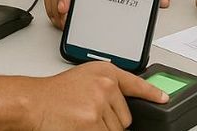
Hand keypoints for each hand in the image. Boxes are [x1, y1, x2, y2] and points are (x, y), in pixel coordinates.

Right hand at [28, 62, 168, 130]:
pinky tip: (79, 126)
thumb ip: (106, 86)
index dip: (152, 93)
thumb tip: (121, 102)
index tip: (163, 98)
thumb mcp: (84, 79)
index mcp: (105, 72)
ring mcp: (100, 104)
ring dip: (101, 130)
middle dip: (109, 121)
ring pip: (115, 130)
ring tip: (80, 120)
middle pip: (125, 117)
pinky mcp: (93, 122)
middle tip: (86, 114)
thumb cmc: (53, 94)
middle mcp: (106, 85)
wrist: (33, 102)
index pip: (136, 83)